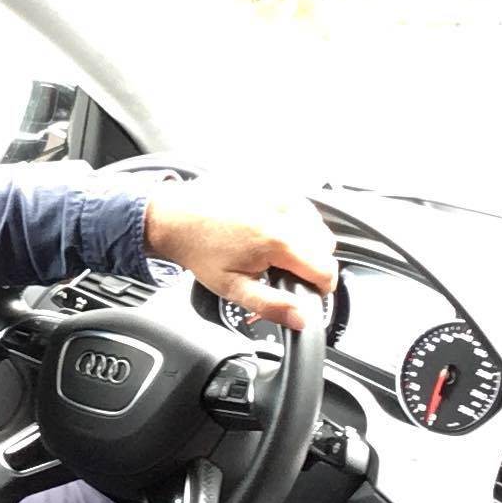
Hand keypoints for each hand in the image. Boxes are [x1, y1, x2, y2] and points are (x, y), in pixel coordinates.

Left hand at [144, 177, 336, 329]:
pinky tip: (272, 230)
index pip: (326, 269)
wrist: (175, 216)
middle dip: (313, 263)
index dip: (321, 287)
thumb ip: (271, 305)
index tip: (308, 292)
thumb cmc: (199, 250)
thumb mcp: (232, 287)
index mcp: (277, 240)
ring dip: (307, 240)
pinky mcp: (272, 183)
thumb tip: (302, 320)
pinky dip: (295, 220)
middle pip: (325, 246)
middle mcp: (284, 211)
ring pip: (317, 224)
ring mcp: (279, 193)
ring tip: (275, 251)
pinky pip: (301, 205)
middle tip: (284, 272)